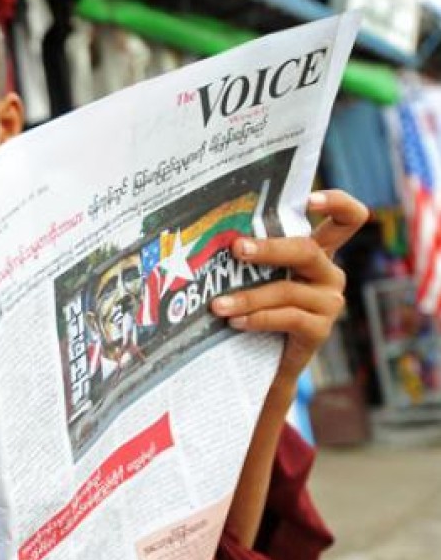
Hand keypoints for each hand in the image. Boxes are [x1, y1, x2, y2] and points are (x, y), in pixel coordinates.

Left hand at [211, 190, 367, 386]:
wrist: (266, 361)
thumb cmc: (256, 306)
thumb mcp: (257, 276)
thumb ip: (251, 255)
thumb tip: (210, 235)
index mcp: (318, 253)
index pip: (347, 219)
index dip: (338, 203)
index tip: (311, 199)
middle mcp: (329, 274)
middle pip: (307, 251)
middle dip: (269, 248)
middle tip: (237, 248)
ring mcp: (329, 302)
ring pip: (287, 290)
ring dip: (247, 297)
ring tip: (217, 305)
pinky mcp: (320, 330)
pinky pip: (288, 319)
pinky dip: (258, 318)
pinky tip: (235, 322)